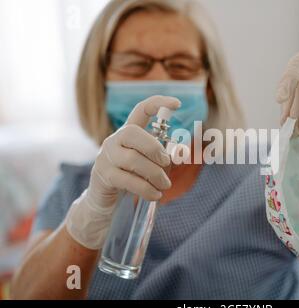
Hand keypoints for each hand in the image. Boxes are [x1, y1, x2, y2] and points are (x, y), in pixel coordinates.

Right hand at [65, 95, 180, 249]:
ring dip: (155, 174)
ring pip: (132, 159)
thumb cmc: (132, 178)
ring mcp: (106, 157)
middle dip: (155, 148)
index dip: (158, 103)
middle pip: (133, 133)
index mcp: (129, 133)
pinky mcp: (103, 176)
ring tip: (165, 185)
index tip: (178, 104)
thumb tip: (181, 153)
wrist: (105, 200)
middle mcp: (114, 140)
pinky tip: (156, 195)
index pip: (140, 110)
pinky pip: (127, 180)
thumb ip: (166, 157)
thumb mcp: (151, 165)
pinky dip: (146, 189)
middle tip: (167, 163)